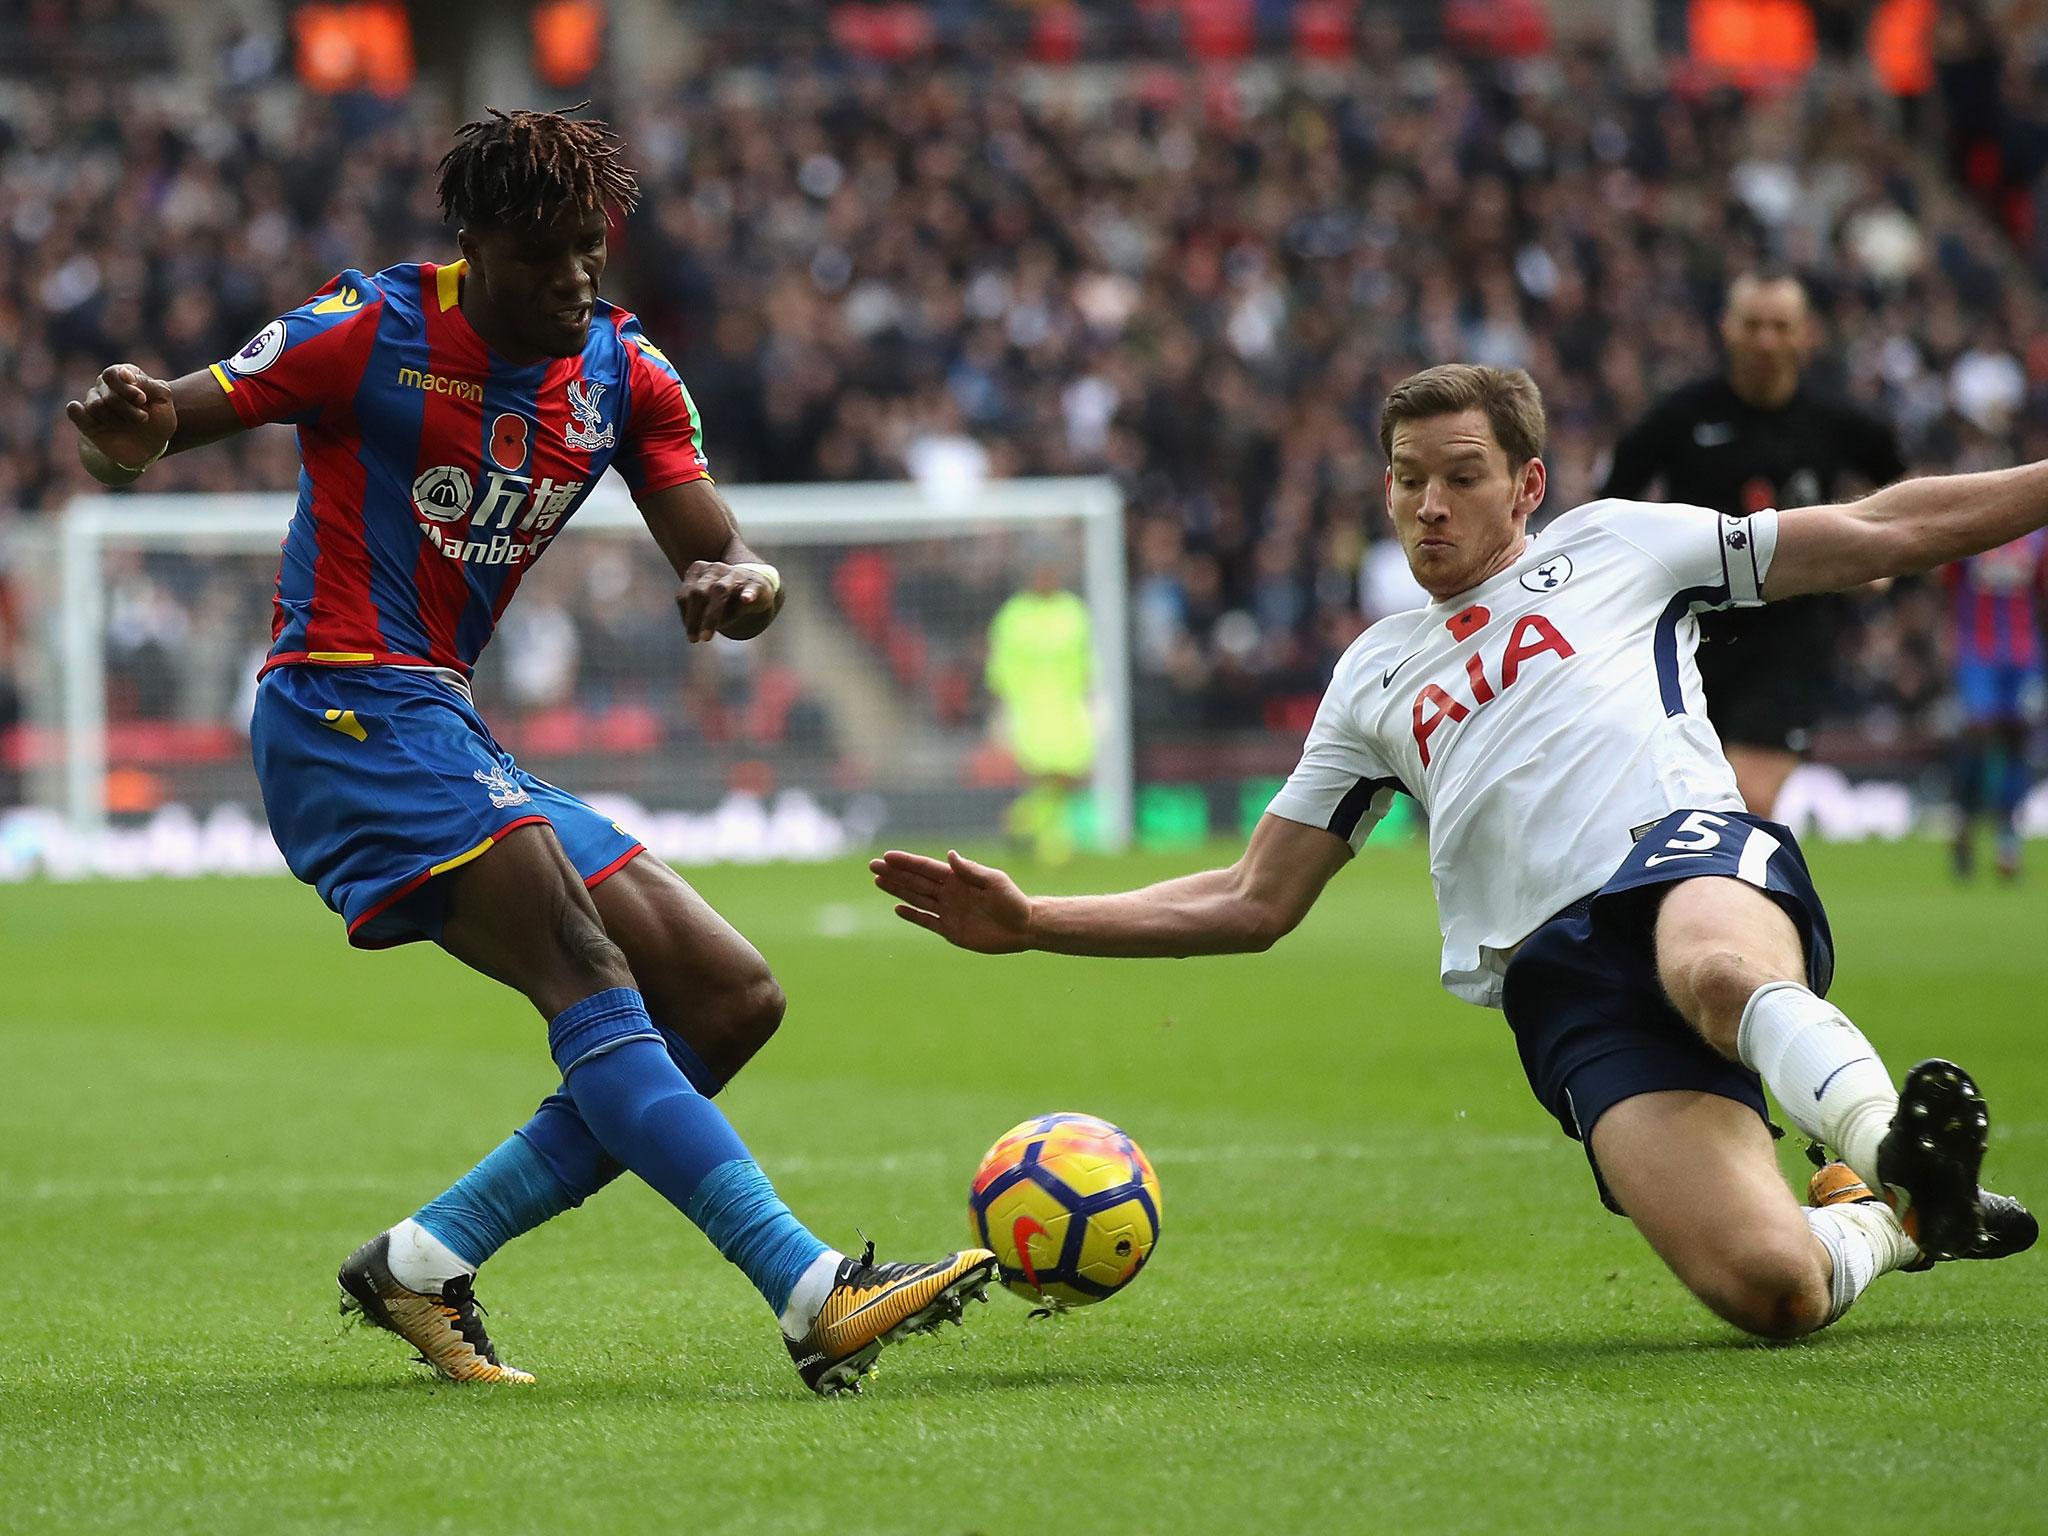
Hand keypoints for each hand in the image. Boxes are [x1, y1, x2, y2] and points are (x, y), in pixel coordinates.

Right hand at [66, 365, 175, 470]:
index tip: (142, 400)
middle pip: (108, 393)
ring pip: (96, 406)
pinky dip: (78, 413)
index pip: (114, 374)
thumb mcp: (164, 400)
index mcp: (124, 375)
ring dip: (117, 420)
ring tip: (132, 426)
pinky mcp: (86, 421)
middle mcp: (106, 386)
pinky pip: (74, 412)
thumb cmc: (158, 419)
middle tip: (143, 418)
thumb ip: (150, 384)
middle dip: (127, 408)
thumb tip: (125, 374)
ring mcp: (94, 402)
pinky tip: (90, 418)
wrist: (150, 446)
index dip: (127, 388)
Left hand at [678, 560, 777, 641]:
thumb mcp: (709, 605)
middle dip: (694, 618)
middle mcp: (714, 569)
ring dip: (712, 615)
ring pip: (720, 590)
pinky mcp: (755, 582)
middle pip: (699, 592)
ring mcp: (735, 573)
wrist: (757, 588)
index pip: (685, 594)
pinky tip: (746, 600)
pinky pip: (750, 587)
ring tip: (707, 637)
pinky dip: (748, 593)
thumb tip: (695, 632)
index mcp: (698, 571)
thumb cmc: (726, 599)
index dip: (686, 616)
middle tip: (695, 640)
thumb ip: (701, 614)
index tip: (692, 636)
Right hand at [870, 848, 1032, 952]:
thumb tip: (949, 855)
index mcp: (958, 878)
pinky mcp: (950, 930)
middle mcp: (949, 893)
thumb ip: (971, 870)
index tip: (887, 856)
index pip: (926, 868)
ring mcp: (948, 911)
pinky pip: (927, 921)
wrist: (1024, 928)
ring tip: (878, 881)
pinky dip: (912, 915)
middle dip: (894, 873)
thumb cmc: (1013, 901)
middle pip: (916, 882)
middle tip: (872, 866)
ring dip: (897, 890)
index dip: (906, 862)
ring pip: (916, 899)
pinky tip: (897, 908)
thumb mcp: (994, 882)